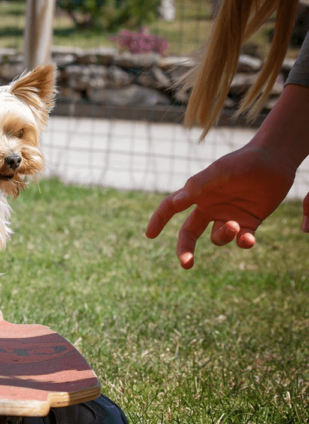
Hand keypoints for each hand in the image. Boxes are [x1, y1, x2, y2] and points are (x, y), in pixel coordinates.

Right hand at [145, 143, 296, 268]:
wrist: (274, 160)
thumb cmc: (242, 162)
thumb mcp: (218, 172)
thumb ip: (198, 186)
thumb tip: (177, 201)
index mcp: (197, 194)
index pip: (171, 207)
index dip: (158, 220)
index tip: (150, 235)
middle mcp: (210, 207)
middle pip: (189, 232)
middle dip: (185, 249)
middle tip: (186, 263)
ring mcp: (229, 216)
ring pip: (218, 238)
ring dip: (223, 236)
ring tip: (234, 225)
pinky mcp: (249, 222)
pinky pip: (242, 240)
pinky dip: (243, 242)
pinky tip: (247, 239)